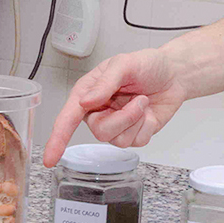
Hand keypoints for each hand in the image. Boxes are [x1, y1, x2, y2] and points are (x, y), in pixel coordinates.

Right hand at [42, 48, 187, 165]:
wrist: (174, 73)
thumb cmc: (147, 64)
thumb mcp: (125, 63)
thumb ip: (105, 82)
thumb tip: (86, 102)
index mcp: (89, 93)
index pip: (67, 119)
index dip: (57, 139)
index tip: (49, 159)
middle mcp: (99, 112)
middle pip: (100, 132)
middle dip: (124, 118)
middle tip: (140, 99)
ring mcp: (117, 125)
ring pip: (118, 140)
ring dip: (136, 120)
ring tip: (144, 101)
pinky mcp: (135, 134)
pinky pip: (136, 142)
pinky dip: (147, 126)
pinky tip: (149, 113)